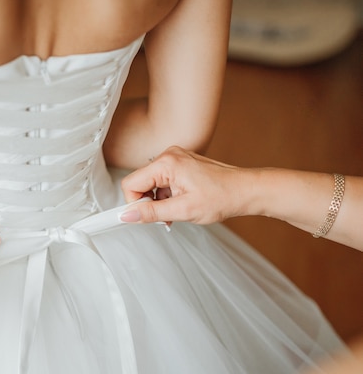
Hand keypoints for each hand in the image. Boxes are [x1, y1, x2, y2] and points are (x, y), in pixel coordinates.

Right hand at [120, 146, 248, 224]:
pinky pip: (162, 181)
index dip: (134, 204)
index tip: (141, 218)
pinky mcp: (181, 163)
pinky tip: (182, 203)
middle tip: (166, 217)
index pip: (130, 184)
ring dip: (159, 201)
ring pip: (151, 184)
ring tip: (178, 210)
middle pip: (140, 183)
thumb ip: (151, 213)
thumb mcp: (183, 210)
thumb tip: (127, 215)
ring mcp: (175, 158)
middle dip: (148, 203)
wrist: (246, 191)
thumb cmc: (222, 197)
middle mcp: (168, 156)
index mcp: (166, 163)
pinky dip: (167, 195)